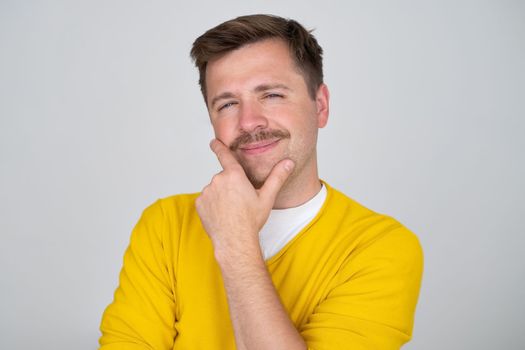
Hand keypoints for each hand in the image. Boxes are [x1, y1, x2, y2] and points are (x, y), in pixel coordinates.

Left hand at [195, 139, 294, 256]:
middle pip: (224, 178)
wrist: (235, 241)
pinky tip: (222, 215)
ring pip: (215, 189)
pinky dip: (212, 205)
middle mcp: (218, 180)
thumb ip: (277, 177)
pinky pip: (206, 200)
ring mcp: (207, 192)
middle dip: (231, 187)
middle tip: (240, 202)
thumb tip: (288, 162)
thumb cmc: (251, 220)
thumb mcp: (266, 197)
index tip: (214, 142)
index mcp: (234, 175)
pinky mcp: (199, 203)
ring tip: (231, 211)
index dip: (219, 147)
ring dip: (221, 196)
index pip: (225, 155)